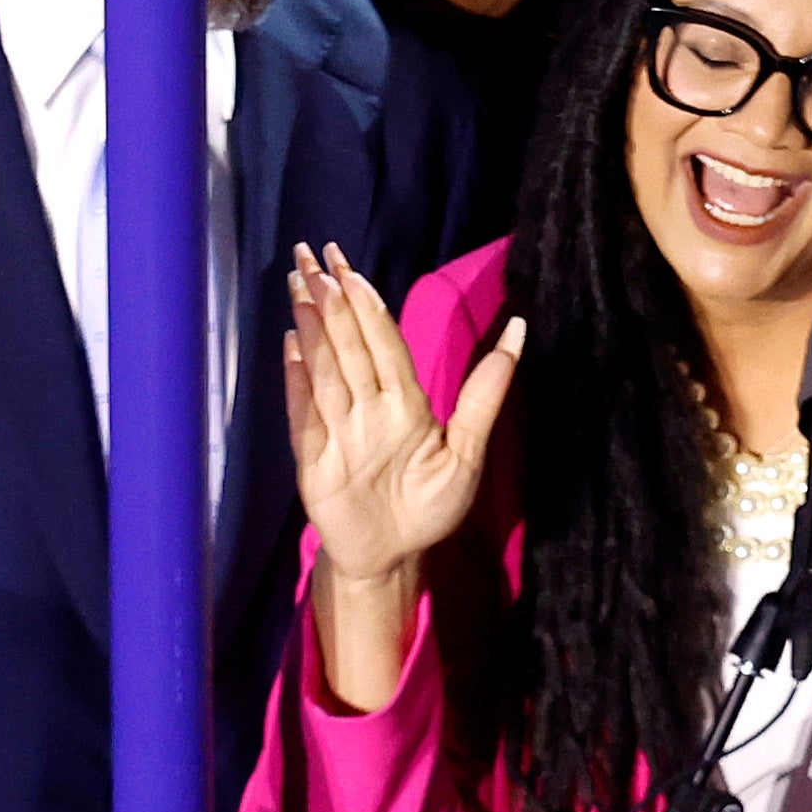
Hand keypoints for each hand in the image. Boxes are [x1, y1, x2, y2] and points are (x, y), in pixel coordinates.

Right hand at [284, 242, 521, 592]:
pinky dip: (299, 381)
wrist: (394, 557)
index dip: (368, 305)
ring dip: (314, 328)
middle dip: (333, 300)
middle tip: (313, 254)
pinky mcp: (314, 458)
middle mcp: (368, 408)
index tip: (351, 268)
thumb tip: (519, 330)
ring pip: (326, 369)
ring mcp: (338, 430)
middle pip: (349, 345)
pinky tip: (292, 346)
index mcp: (404, 403)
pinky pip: (305, 414)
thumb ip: (486, 393)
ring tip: (302, 287)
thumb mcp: (467, 451)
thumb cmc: (429, 507)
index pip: (383, 343)